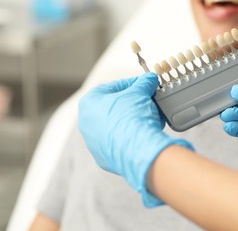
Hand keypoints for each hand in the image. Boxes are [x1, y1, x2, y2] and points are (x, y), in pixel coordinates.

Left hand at [78, 72, 193, 205]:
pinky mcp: (105, 158)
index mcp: (89, 103)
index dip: (132, 84)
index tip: (144, 85)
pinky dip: (132, 137)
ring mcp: (94, 143)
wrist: (137, 149)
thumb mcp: (140, 92)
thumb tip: (149, 79)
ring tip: (151, 118)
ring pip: (117, 126)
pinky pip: (120, 143)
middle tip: (148, 102)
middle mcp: (86, 123)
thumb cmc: (131, 118)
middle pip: (114, 108)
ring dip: (134, 121)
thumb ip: (143, 83)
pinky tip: (145, 134)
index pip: (112, 87)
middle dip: (133, 104)